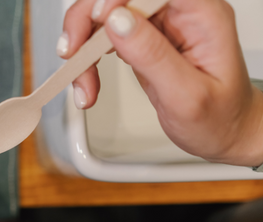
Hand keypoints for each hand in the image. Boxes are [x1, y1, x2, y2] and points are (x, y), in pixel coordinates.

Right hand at [58, 0, 262, 166]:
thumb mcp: (187, 95)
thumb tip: (118, 21)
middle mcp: (178, 12)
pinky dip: (88, 59)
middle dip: (87, 21)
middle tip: (72, 53)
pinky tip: (88, 81)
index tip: (97, 20)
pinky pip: (104, 36)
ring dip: (83, 46)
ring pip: (104, 16)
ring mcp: (158, 25)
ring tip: (83, 84)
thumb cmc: (219, 118)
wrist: (224, 133)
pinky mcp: (142, 39)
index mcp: (201, 14)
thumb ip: (153, 55)